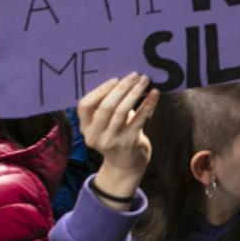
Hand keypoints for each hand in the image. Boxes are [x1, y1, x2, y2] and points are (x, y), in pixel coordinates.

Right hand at [78, 73, 159, 196]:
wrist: (126, 165)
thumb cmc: (117, 136)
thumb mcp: (105, 124)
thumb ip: (107, 107)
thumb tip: (123, 79)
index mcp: (85, 128)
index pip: (84, 106)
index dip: (99, 90)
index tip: (115, 79)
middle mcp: (94, 136)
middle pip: (105, 107)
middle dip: (121, 88)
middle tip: (134, 75)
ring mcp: (111, 141)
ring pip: (121, 112)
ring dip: (134, 93)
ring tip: (144, 80)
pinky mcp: (128, 143)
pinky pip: (140, 119)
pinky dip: (148, 104)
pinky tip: (155, 93)